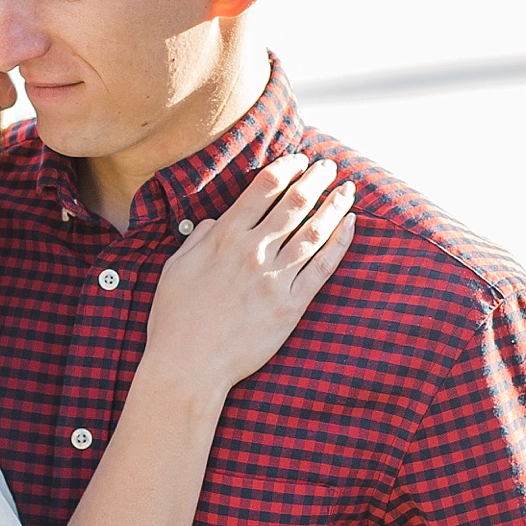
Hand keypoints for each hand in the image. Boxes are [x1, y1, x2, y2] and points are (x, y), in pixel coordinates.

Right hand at [142, 155, 354, 401]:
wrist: (188, 366)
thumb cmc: (175, 319)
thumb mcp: (176, 268)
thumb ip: (199, 239)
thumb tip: (216, 220)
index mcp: (224, 238)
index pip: (262, 189)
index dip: (285, 168)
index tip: (298, 159)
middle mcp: (252, 252)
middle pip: (294, 204)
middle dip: (315, 179)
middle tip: (329, 166)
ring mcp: (274, 280)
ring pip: (313, 232)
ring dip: (333, 205)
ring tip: (347, 189)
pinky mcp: (290, 307)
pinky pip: (322, 269)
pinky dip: (339, 244)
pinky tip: (350, 225)